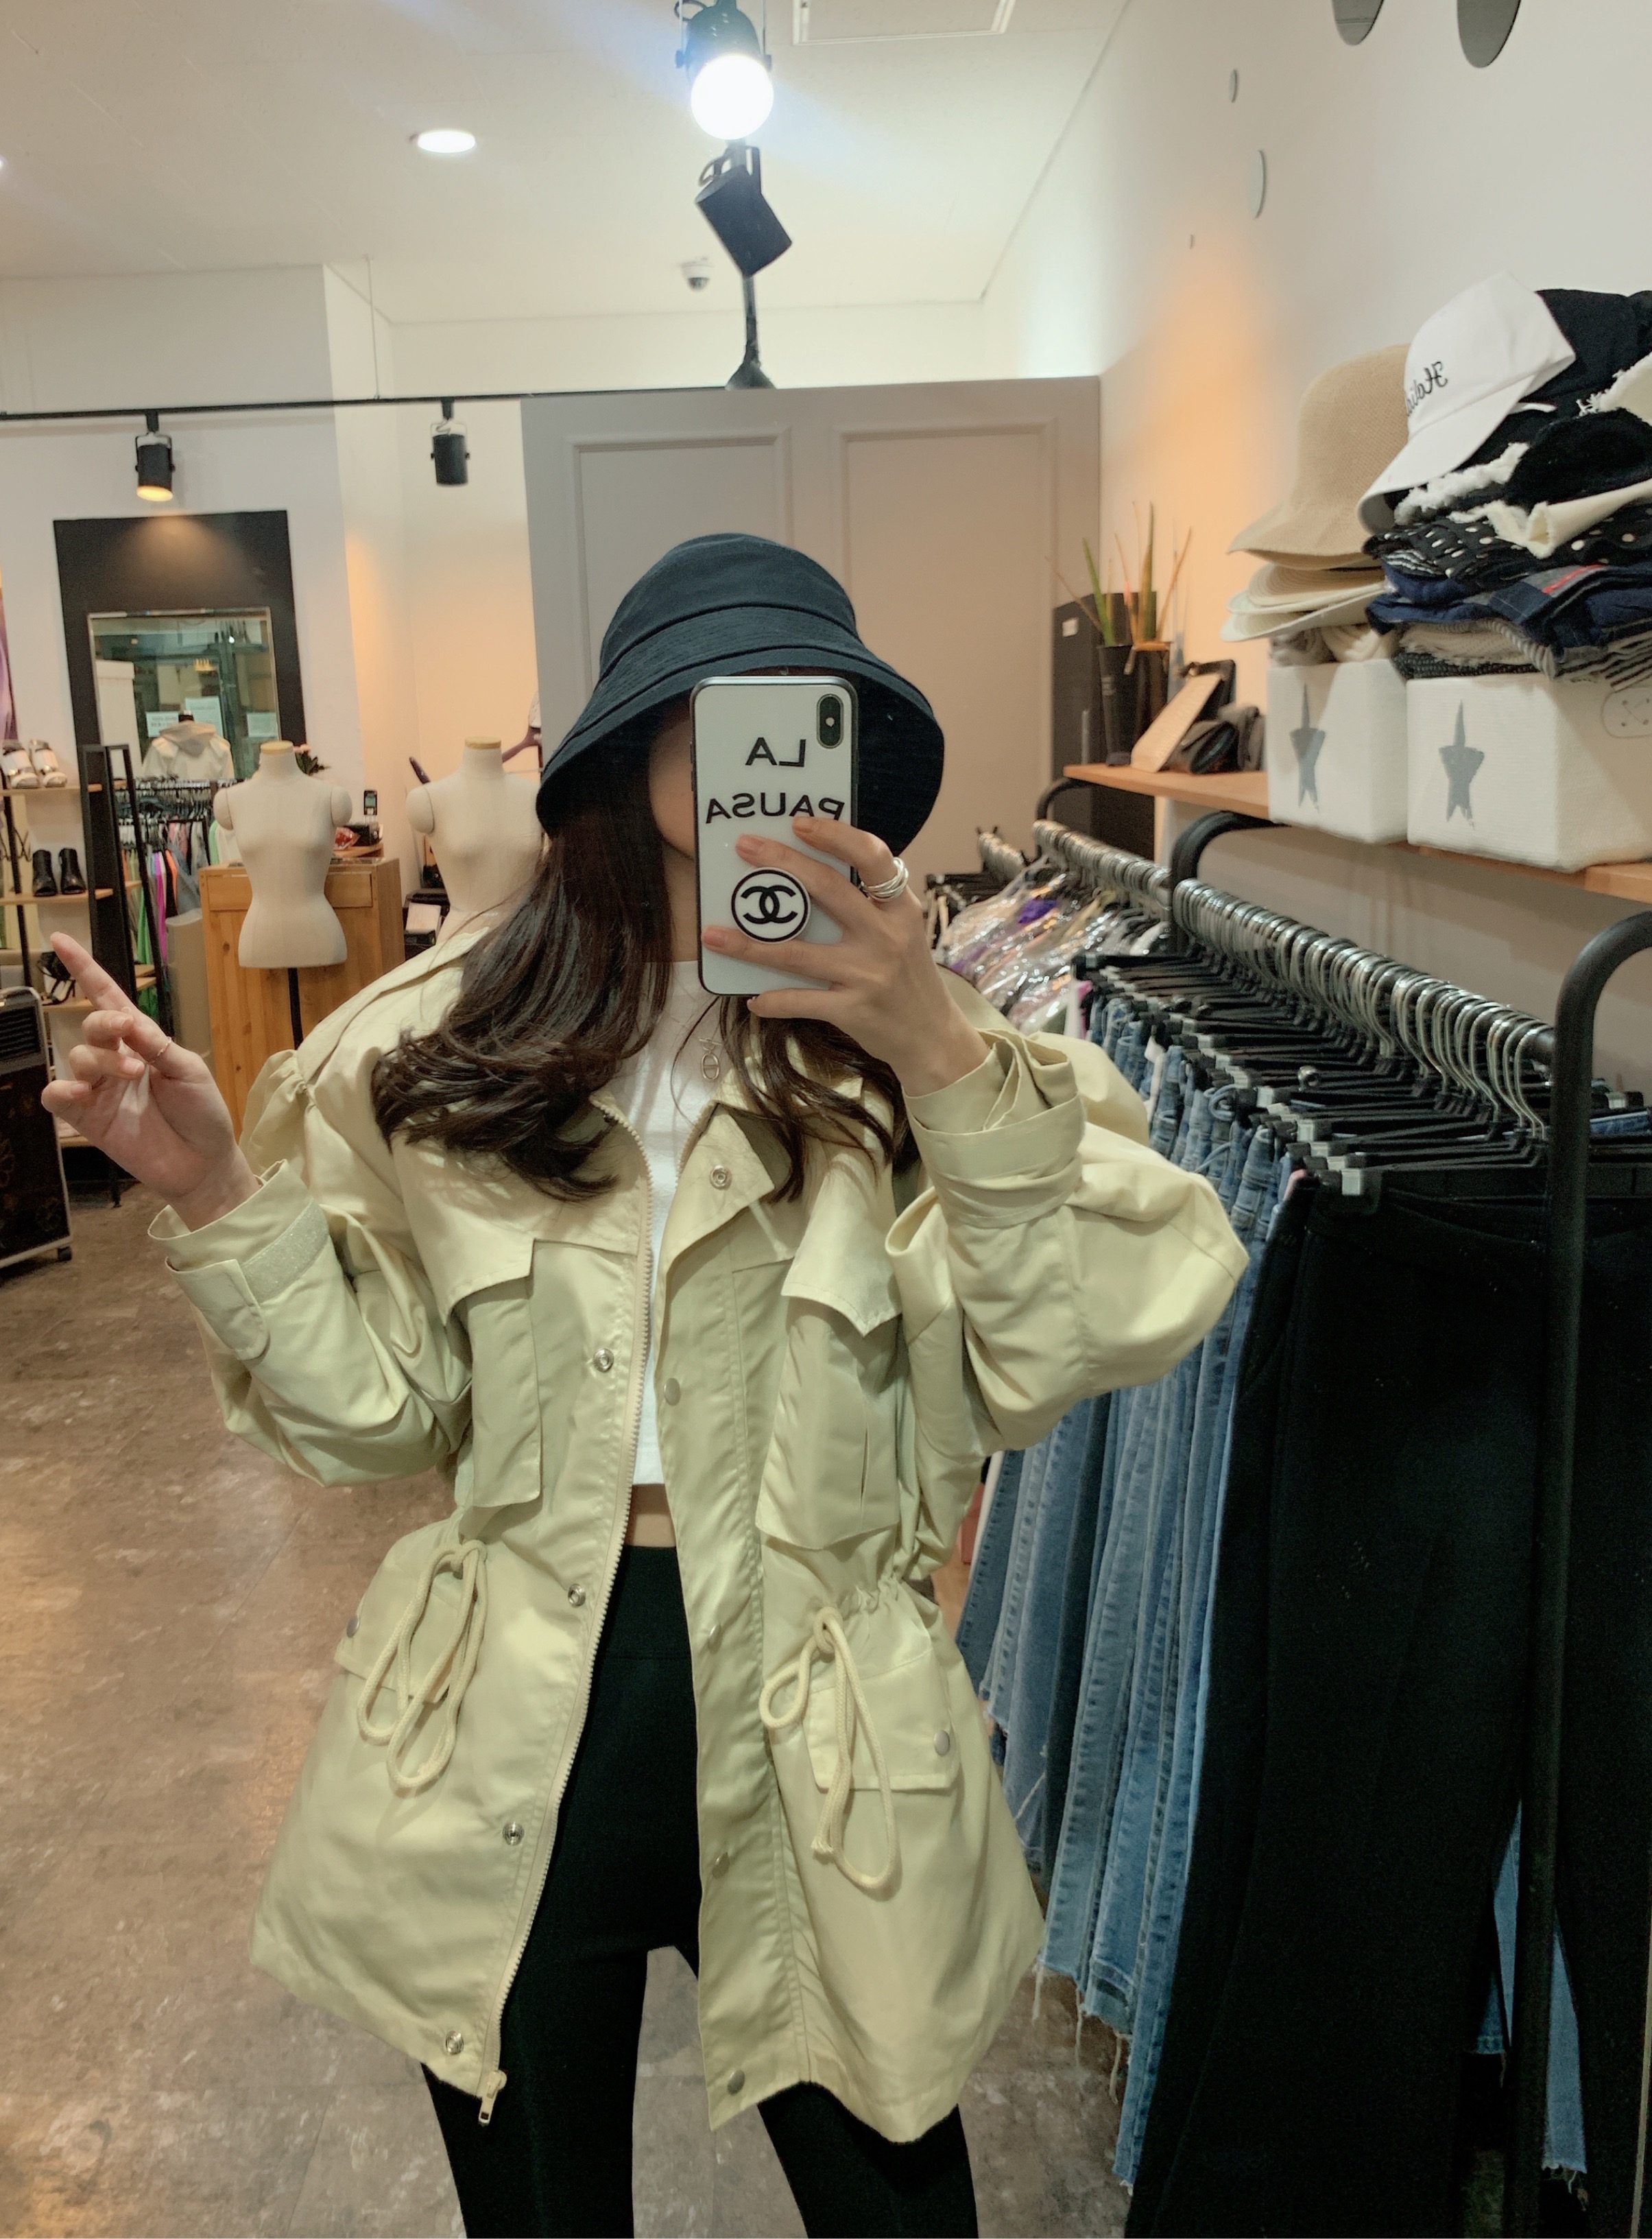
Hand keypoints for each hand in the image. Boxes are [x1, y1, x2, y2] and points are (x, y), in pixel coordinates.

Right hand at [39, 935, 257, 1227]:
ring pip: (77, 1058)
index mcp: (143, 1041)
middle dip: (104, 1025)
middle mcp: (115, 1060)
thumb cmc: (202, 1113)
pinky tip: (81, 1092)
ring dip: (100, 1060)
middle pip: (92, 1027)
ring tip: (131, 1074)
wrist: (204, 1163)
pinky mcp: (88, 1119)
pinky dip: (62, 1089)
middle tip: (128, 1036)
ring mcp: (99, 1090)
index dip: (85, 969)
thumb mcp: (190, 1071)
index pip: (108, 998)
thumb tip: (128, 1021)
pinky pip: (58, 1097)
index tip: (59, 938)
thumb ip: (157, 1046)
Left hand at [703, 818, 989, 1098]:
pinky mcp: (853, 1010)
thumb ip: (871, 903)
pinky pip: (801, 1001)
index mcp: (899, 909)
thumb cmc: (908, 976)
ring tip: (712, 934)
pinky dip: (772, 1001)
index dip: (836, 836)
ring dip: (749, 944)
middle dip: (782, 864)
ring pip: (797, 953)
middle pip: (828, 890)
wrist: (932, 1036)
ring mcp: (868, 974)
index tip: (799, 822)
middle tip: (744, 847)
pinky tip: (752, 999)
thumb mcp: (903, 930)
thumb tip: (812, 871)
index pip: (873, 858)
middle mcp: (885, 936)